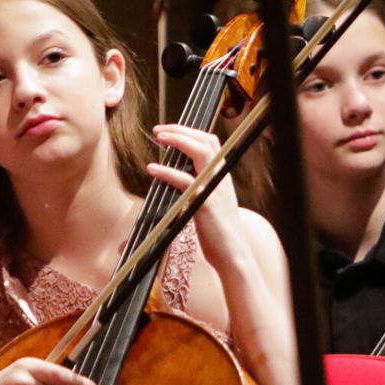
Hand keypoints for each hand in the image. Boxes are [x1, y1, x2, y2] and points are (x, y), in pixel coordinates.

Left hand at [146, 124, 246, 267]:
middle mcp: (220, 177)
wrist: (232, 254)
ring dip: (177, 140)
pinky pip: (185, 181)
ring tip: (158, 137)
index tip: (169, 130)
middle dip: (181, 130)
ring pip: (199, 152)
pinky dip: (167, 172)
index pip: (211, 142)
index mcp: (221, 176)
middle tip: (159, 130)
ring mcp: (214, 188)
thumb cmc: (219, 231)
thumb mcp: (212, 203)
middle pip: (205, 140)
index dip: (190, 132)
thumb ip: (200, 187)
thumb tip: (179, 177)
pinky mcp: (205, 203)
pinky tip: (152, 169)